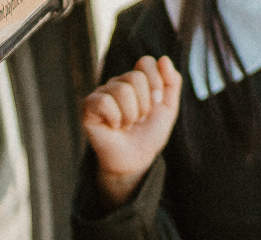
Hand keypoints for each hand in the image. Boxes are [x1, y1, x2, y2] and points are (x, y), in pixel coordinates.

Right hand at [81, 55, 182, 207]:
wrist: (136, 160)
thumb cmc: (149, 134)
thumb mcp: (168, 108)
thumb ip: (172, 83)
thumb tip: (164, 59)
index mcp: (135, 80)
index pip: (146, 62)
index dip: (156, 82)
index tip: (156, 103)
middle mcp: (117, 83)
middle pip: (136, 77)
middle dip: (145, 104)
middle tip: (139, 119)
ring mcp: (102, 93)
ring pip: (122, 90)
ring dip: (131, 114)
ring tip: (127, 124)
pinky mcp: (89, 106)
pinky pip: (104, 102)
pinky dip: (115, 118)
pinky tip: (113, 126)